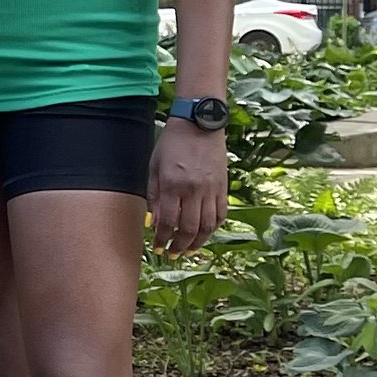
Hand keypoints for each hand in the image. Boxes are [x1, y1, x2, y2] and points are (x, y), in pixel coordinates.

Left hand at [150, 119, 229, 255]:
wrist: (199, 123)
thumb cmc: (172, 142)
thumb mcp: (154, 166)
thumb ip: (153, 195)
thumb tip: (153, 222)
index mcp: (173, 185)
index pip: (168, 222)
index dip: (162, 239)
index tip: (157, 248)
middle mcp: (194, 190)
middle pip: (189, 229)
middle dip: (179, 245)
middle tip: (172, 253)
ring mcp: (211, 189)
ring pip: (208, 225)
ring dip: (198, 242)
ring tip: (189, 249)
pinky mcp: (223, 186)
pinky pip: (221, 214)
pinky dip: (214, 227)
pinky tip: (205, 233)